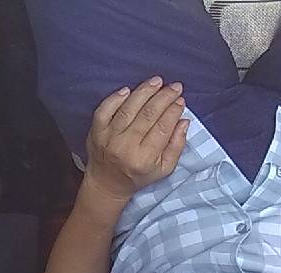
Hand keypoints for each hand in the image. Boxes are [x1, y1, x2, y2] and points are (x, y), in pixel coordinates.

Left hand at [83, 77, 189, 205]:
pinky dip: (116, 98)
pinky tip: (128, 89)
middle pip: (147, 115)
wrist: (106, 183)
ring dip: (144, 91)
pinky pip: (105, 109)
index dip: (173, 111)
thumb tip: (184, 121)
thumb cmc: (138, 176)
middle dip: (164, 97)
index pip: (162, 128)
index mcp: (143, 159)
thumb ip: (176, 146)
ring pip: (129, 108)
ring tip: (157, 81)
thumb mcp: (163, 169)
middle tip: (174, 86)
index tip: (181, 99)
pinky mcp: (96, 131)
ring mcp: (108, 137)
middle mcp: (125, 147)